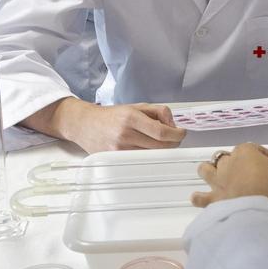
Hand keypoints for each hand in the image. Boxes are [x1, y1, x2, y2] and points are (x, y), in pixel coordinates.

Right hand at [32, 97, 186, 152]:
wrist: (85, 125)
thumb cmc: (112, 116)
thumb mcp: (136, 106)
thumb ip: (158, 112)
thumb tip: (174, 125)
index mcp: (131, 118)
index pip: (161, 132)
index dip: (176, 135)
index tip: (182, 133)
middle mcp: (125, 134)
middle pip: (160, 146)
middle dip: (173, 142)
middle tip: (175, 138)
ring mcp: (119, 150)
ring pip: (152, 155)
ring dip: (162, 150)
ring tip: (159, 142)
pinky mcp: (115, 159)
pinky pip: (140, 161)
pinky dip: (149, 157)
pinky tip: (148, 150)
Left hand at [190, 143, 267, 206]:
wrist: (252, 207)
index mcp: (244, 151)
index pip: (257, 149)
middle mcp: (227, 162)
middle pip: (228, 156)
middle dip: (237, 162)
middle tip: (249, 173)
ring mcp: (217, 179)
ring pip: (206, 169)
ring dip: (210, 171)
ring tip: (217, 176)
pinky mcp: (212, 197)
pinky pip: (201, 197)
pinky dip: (199, 197)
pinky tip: (198, 197)